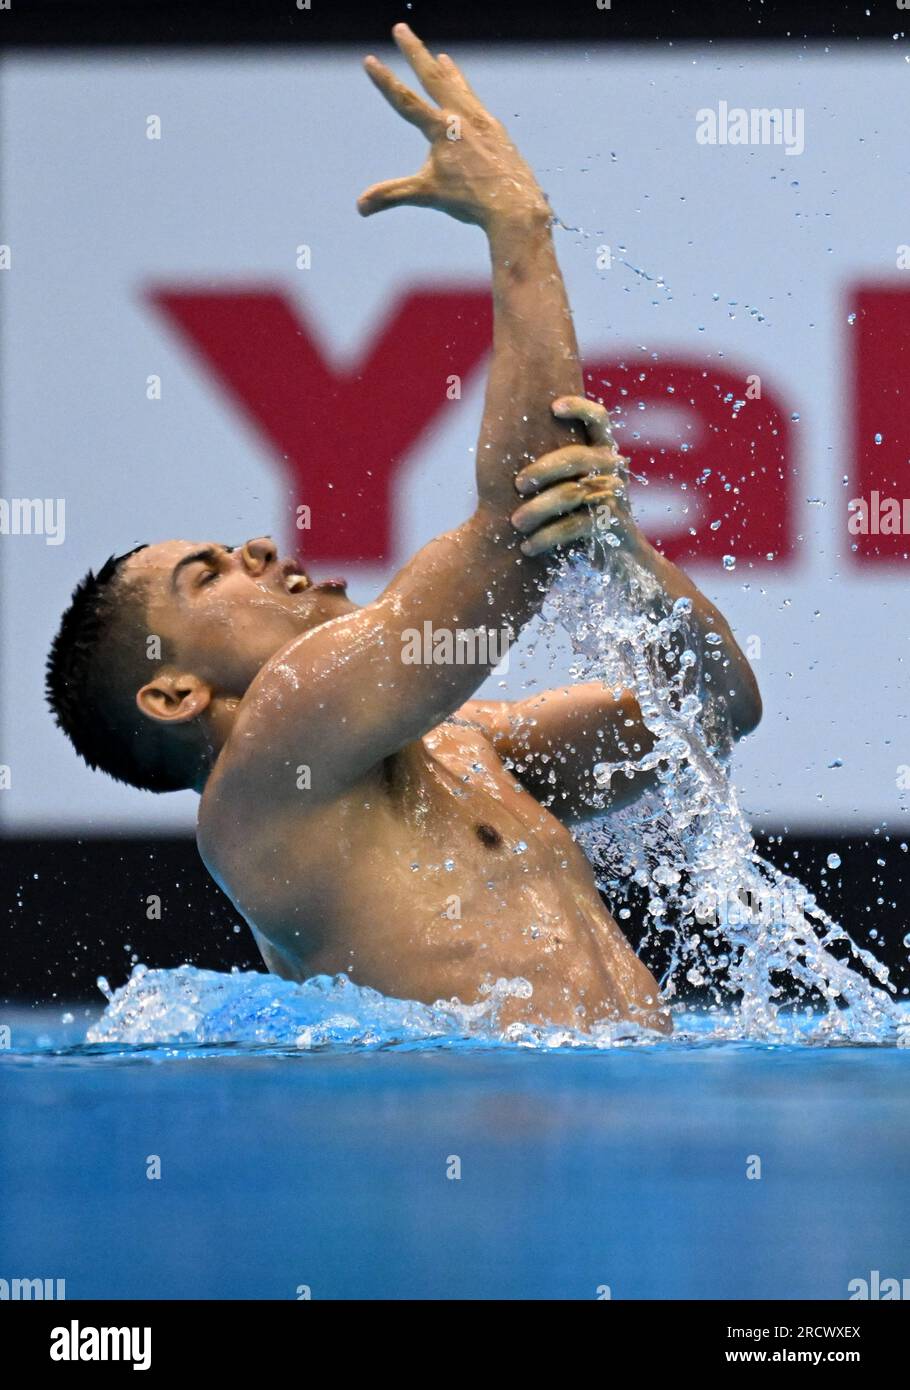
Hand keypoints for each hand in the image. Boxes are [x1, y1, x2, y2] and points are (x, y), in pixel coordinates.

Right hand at [358, 23, 548, 228]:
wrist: (513, 204)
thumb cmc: (470, 200)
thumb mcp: (426, 195)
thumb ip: (392, 195)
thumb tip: (359, 207)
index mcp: (441, 129)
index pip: (406, 101)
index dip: (385, 81)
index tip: (369, 60)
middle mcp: (462, 117)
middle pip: (434, 77)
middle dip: (414, 52)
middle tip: (401, 29)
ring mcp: (482, 121)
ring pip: (459, 88)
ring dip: (447, 71)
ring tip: (441, 58)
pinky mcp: (497, 131)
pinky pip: (477, 105)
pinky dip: (468, 94)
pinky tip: (468, 99)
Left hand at [510, 397, 638, 556]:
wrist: (619, 556)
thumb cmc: (582, 514)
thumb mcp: (571, 485)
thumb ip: (553, 467)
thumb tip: (506, 449)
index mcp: (603, 453)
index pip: (598, 419)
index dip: (579, 408)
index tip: (553, 407)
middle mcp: (613, 469)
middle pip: (576, 457)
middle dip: (542, 470)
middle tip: (517, 485)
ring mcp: (615, 496)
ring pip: (571, 494)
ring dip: (537, 509)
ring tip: (515, 523)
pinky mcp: (612, 525)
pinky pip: (573, 526)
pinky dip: (546, 537)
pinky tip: (527, 547)